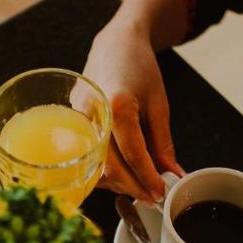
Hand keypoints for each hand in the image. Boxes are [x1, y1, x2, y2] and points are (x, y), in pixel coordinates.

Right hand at [83, 21, 184, 202]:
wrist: (115, 44)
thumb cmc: (138, 67)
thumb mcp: (158, 103)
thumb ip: (162, 142)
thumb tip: (172, 174)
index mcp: (117, 104)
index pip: (133, 154)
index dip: (148, 178)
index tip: (160, 192)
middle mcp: (92, 113)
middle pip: (110, 166)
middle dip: (133, 187)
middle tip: (151, 197)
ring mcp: (77, 119)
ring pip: (94, 166)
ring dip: (117, 183)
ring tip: (137, 186)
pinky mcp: (70, 123)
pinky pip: (85, 156)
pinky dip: (103, 171)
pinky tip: (119, 174)